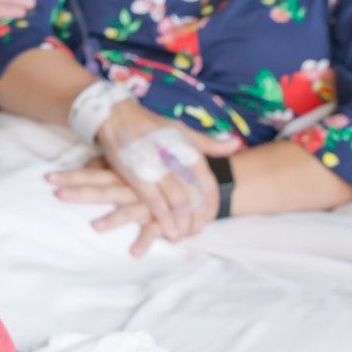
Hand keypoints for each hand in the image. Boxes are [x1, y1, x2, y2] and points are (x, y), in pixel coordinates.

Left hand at [44, 161, 165, 254]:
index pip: (93, 174)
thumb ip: (111, 166)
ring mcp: (148, 204)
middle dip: (80, 192)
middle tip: (58, 195)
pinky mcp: (164, 220)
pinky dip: (145, 241)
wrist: (196, 185)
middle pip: (103, 190)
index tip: (48, 177)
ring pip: (128, 211)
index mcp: (124, 176)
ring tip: (95, 227)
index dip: (72, 176)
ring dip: (113, 220)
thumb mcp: (134, 170)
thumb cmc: (159, 177)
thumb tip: (88, 163)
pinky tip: (134, 253)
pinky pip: (153, 231)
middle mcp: (133, 188)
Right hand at [90, 101, 236, 249]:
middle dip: (196, 219)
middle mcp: (176, 159)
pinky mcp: (136, 174)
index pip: (208, 184)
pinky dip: (163, 218)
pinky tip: (167, 230)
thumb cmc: (150, 125)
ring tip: (182, 235)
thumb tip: (235, 145)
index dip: (211, 205)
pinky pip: (154, 201)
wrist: (116, 116)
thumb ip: (207, 143)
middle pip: (195, 197)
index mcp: (189, 150)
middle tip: (194, 232)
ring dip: (182, 223)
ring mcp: (156, 167)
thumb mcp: (182, 131)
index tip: (209, 219)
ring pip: (178, 202)